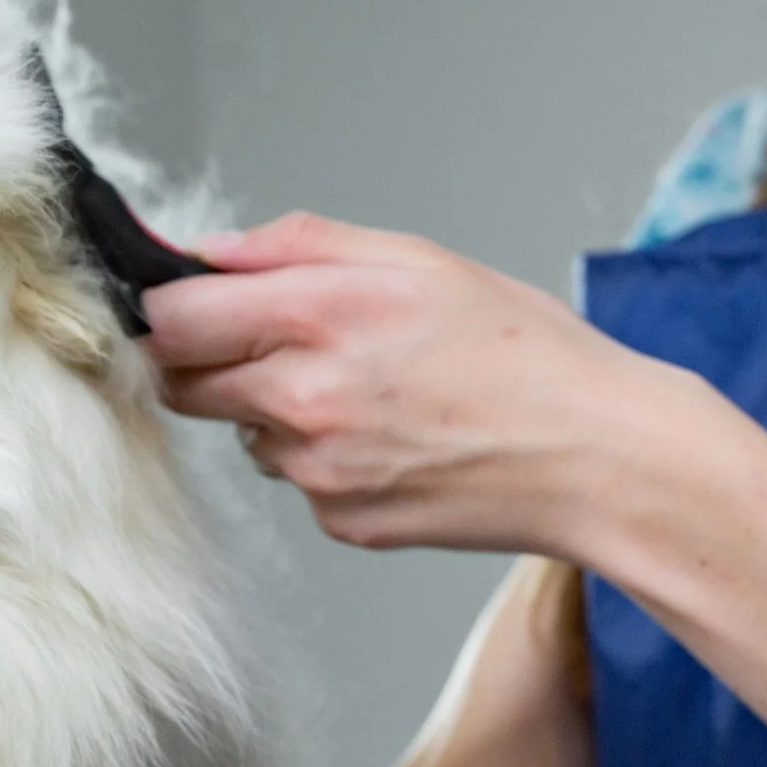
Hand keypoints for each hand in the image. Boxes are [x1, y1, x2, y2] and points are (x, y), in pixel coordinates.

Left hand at [146, 212, 705, 559]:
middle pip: (183, 384)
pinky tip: (394, 437)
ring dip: (273, 409)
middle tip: (278, 341)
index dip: (167, 307)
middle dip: (209, 359)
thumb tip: (211, 250)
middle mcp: (302, 402)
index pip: (170, 320)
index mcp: (317, 318)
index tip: (185, 302)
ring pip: (244, 432)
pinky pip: (298, 479)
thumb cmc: (527, 355)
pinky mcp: (339, 521)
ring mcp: (316, 472)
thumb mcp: (419, 260)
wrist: (599, 460)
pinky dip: (325, 457)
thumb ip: (300, 246)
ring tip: (369, 389)